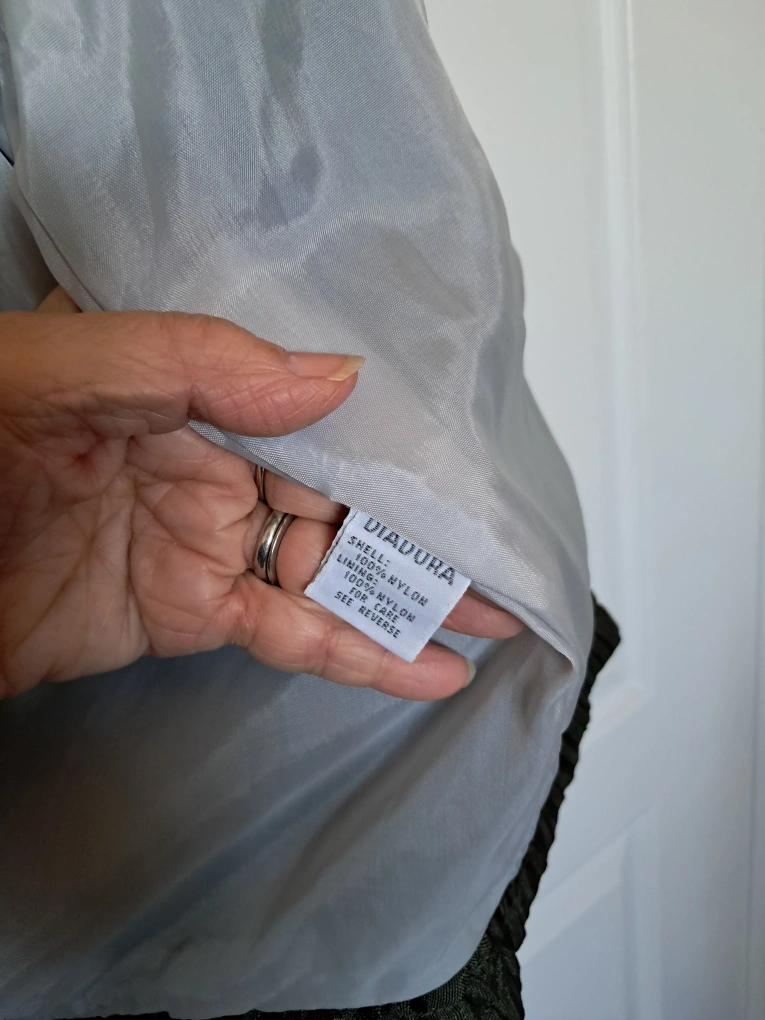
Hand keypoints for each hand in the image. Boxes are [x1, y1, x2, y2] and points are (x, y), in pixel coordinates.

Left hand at [0, 288, 520, 701]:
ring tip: (494, 620)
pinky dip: (359, 652)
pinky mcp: (189, 614)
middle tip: (503, 564)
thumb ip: (194, 365)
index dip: (393, 448)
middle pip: (339, 499)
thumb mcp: (58, 372)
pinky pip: (290, 632)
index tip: (463, 473)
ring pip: (327, 571)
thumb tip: (334, 376)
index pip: (316, 417)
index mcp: (186, 391)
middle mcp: (208, 462)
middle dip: (423, 533)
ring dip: (409, 597)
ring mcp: (204, 543)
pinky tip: (425, 666)